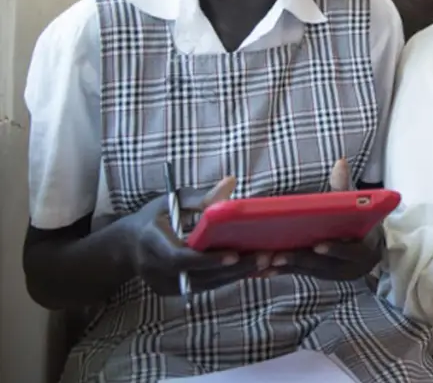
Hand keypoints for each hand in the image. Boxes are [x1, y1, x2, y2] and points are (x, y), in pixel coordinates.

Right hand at [127, 176, 257, 294]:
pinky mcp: (172, 291)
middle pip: (197, 276)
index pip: (179, 257)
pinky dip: (226, 279)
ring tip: (264, 262)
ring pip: (204, 284)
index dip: (207, 259)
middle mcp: (155, 268)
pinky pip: (203, 287)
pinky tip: (249, 269)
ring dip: (234, 275)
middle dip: (231, 269)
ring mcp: (162, 284)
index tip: (234, 254)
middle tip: (263, 257)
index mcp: (151, 242)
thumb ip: (201, 197)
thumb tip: (230, 183)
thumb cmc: (155, 216)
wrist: (128, 245)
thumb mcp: (172, 200)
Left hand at [270, 159, 382, 281]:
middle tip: (278, 256)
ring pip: (307, 271)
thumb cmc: (361, 223)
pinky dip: (281, 272)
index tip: (317, 245)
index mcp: (362, 251)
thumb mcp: (358, 207)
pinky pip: (298, 274)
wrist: (369, 251)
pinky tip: (262, 272)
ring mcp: (331, 275)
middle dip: (300, 259)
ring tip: (266, 261)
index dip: (334, 249)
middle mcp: (347, 268)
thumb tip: (340, 162)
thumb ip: (345, 188)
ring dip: (286, 267)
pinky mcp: (317, 276)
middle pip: (322, 265)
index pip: (349, 252)